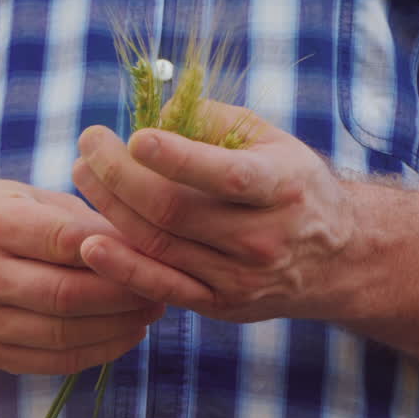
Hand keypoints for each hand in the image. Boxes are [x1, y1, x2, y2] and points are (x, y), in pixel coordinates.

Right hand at [0, 178, 164, 373]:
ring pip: (62, 334)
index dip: (116, 251)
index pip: (64, 240)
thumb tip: (142, 245)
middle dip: (124, 296)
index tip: (156, 252)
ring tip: (150, 313)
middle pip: (66, 294)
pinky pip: (52, 362)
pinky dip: (97, 354)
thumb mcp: (27, 198)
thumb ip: (79, 219)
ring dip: (118, 328)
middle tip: (163, 289)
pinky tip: (125, 336)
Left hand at [72, 105, 359, 322]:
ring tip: (83, 176)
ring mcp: (241, 278)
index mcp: (281, 186)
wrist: (336, 258)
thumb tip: (156, 112)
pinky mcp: (221, 305)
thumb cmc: (290, 184)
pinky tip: (90, 244)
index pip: (225, 176)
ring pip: (160, 246)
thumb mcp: (272, 140)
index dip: (177, 157)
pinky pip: (162, 288)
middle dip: (119, 176)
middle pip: (175, 211)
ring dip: (110, 210)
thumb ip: (216, 120)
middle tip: (89, 146)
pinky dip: (122, 268)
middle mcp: (263, 237)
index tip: (135, 137)